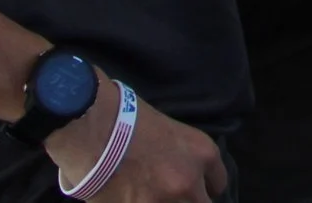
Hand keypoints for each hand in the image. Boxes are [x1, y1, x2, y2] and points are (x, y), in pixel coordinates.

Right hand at [48, 77, 229, 202]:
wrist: (92, 126)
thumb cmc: (127, 117)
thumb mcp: (171, 131)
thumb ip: (182, 157)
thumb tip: (175, 174)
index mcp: (202, 154)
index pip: (219, 184)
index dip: (203, 187)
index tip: (194, 188)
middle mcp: (189, 182)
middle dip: (187, 200)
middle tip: (171, 195)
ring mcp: (163, 202)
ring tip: (148, 195)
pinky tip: (129, 199)